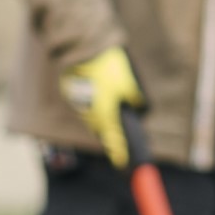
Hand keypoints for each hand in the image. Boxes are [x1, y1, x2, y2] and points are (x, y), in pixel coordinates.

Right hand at [60, 41, 142, 167]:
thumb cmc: (110, 67)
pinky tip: (102, 103)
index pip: (115, 145)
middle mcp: (91, 115)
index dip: (121, 156)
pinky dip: (95, 108)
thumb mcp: (131, 83)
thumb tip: (141, 109)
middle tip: (124, 143)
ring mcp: (80, 105)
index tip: (125, 167)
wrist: (83, 47)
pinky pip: (87, 107)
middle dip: (114, 139)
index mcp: (106, 116)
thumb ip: (138, 100)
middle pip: (104, 134)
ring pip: (94, 120)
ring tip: (115, 125)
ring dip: (104, 123)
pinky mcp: (73, 94)